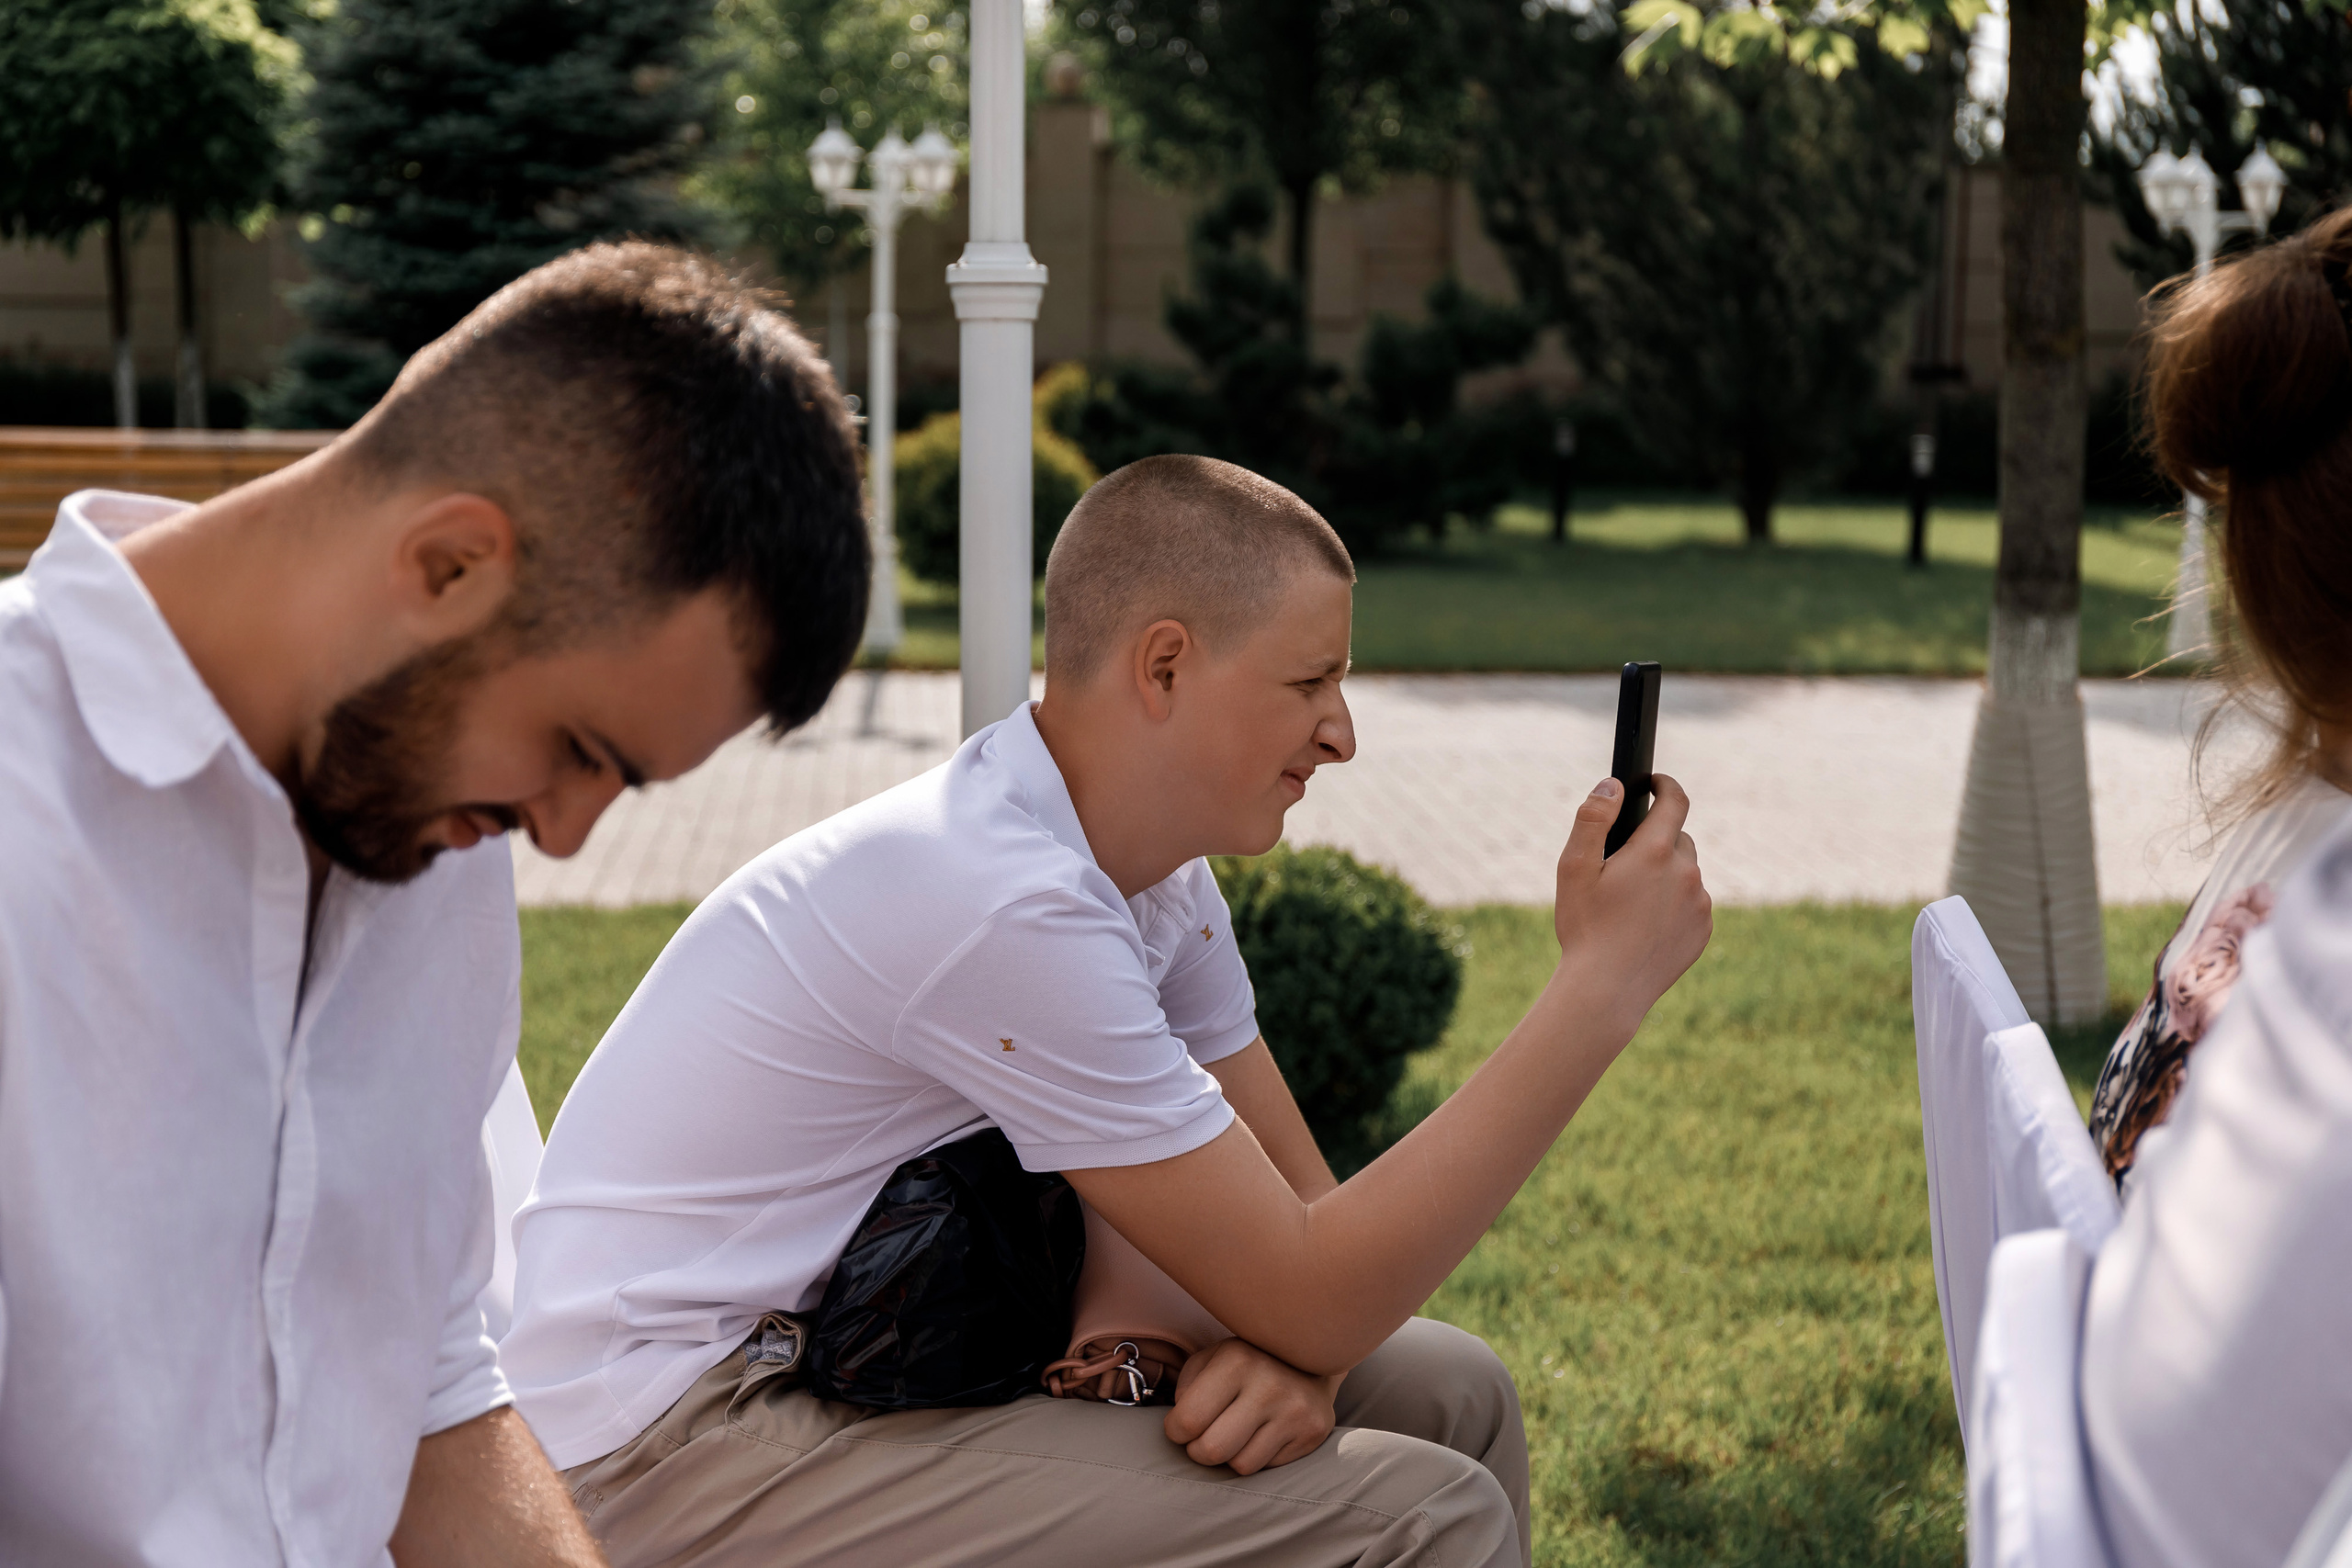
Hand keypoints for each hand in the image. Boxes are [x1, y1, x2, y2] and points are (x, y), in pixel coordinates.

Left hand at [1162, 1337, 1341, 1474]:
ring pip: (1241, 1465)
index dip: (1175, 1431)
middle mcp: (1269, 1386)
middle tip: (1202, 1439)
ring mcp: (1295, 1411)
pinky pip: (1268, 1467)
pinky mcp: (1312, 1432)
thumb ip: (1188, 1385)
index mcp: (1236, 1361)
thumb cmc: (1249, 1361)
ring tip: (1235, 1434)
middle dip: (1198, 1451)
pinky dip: (1257, 1456)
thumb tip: (1181, 1424)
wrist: (1312, 1357)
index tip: (1180, 1426)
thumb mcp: (1214, 1357)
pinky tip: (1262, 1434)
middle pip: (1213, 1450)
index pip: (1188, 1420)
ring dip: (1229, 1456)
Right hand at [1552, 773, 1711, 1032]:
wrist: (1607, 990)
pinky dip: (1674, 905)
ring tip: (1631, 904)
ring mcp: (1699, 903)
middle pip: (1677, 839)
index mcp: (1653, 852)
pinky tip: (1645, 926)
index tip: (1655, 783)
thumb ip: (1592, 818)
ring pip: (1685, 873)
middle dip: (1655, 842)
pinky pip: (1692, 904)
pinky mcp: (1703, 930)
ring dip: (1665, 876)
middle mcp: (1685, 873)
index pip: (1675, 801)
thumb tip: (1613, 785)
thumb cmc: (1584, 927)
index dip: (1665, 785)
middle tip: (1623, 866)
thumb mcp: (1573, 867)